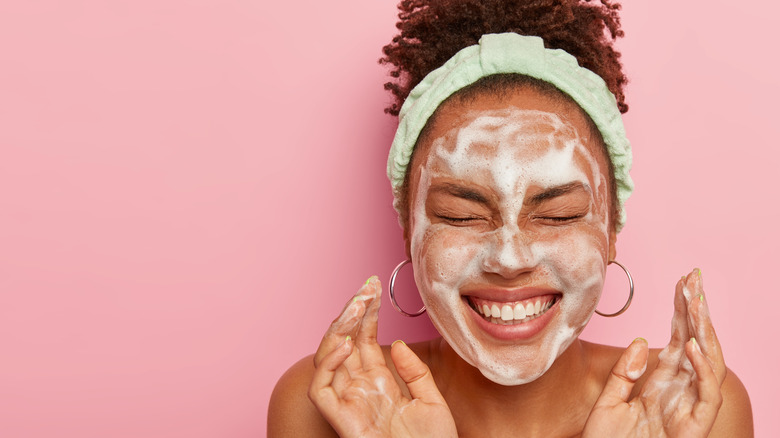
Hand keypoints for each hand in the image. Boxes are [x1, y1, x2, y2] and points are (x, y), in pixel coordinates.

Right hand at [308, 276, 457, 437]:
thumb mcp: (433, 402)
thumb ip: (415, 372)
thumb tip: (398, 343)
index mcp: (380, 381)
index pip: (366, 339)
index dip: (367, 313)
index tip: (373, 287)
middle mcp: (361, 388)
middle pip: (345, 341)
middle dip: (352, 312)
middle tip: (365, 289)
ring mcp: (349, 402)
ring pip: (327, 358)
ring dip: (338, 330)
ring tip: (355, 309)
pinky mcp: (341, 419)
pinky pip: (321, 389)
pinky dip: (326, 365)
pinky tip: (346, 346)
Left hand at [583, 269, 725, 436]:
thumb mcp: (609, 403)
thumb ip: (624, 372)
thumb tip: (642, 340)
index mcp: (661, 382)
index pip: (677, 338)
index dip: (682, 310)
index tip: (683, 281)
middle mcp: (679, 390)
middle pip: (695, 342)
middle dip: (697, 310)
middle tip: (694, 278)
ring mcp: (689, 406)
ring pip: (707, 362)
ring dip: (703, 330)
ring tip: (696, 301)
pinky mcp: (694, 425)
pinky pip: (706, 393)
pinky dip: (701, 368)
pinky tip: (689, 344)